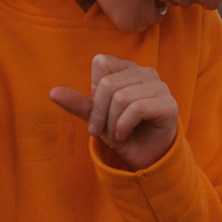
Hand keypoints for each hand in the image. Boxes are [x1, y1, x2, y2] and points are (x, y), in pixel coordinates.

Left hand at [49, 54, 177, 170]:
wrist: (146, 158)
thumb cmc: (124, 133)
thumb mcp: (97, 118)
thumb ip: (78, 104)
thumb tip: (52, 93)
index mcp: (128, 68)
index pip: (101, 63)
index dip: (94, 92)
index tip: (98, 115)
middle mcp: (146, 72)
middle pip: (108, 83)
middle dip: (100, 113)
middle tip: (103, 131)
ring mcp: (160, 87)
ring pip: (121, 97)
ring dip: (112, 123)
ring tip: (116, 134)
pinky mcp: (169, 104)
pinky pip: (137, 108)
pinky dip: (123, 126)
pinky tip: (125, 135)